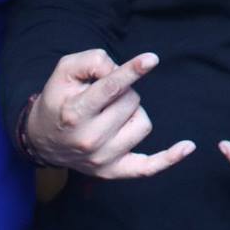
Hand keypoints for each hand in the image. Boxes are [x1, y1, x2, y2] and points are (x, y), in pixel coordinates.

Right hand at [24, 50, 194, 178]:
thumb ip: (92, 61)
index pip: (109, 89)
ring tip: (111, 113)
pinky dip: (168, 158)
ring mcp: (102, 158)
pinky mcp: (113, 171)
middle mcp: (89, 139)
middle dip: (124, 91)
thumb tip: (119, 69)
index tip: (151, 59)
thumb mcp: (64, 71)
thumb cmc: (58, 99)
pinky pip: (147, 167)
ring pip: (143, 123)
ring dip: (133, 113)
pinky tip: (187, 146)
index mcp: (75, 113)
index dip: (131, 71)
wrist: (42, 139)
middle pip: (131, 101)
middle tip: (105, 95)